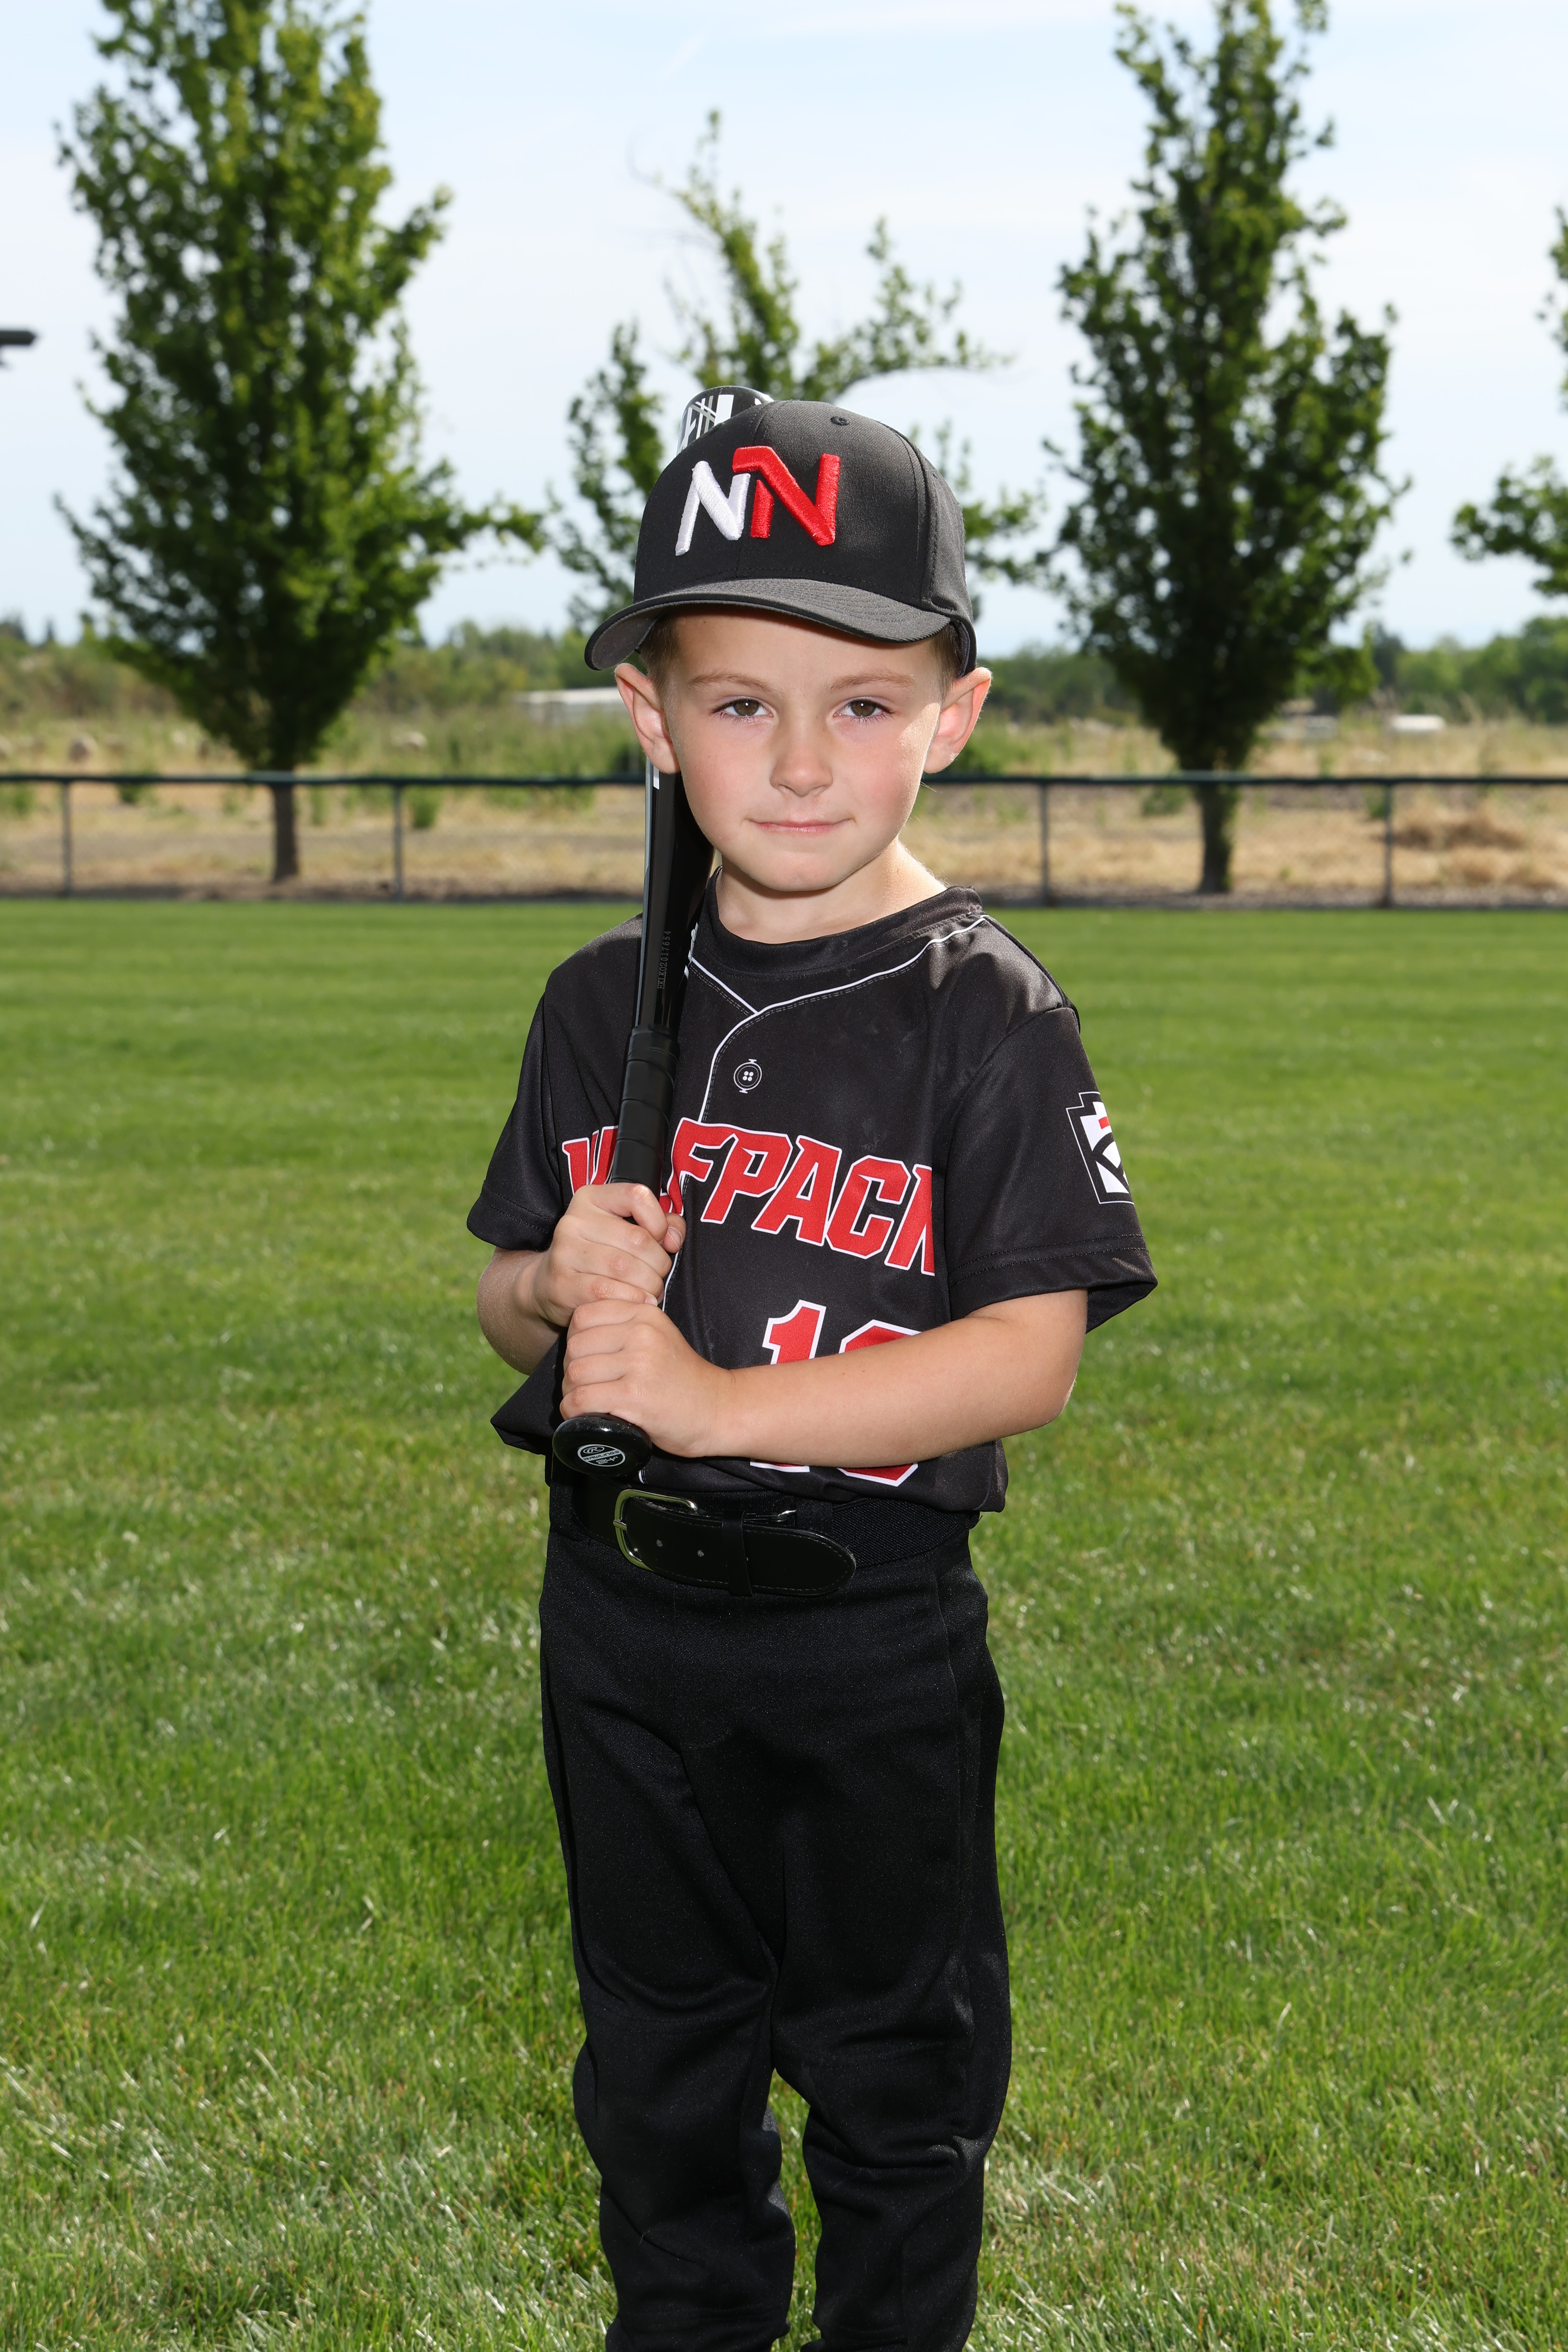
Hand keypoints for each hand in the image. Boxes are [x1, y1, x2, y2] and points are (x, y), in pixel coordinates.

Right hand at [526, 1184, 684, 1335]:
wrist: (550, 1285)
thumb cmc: (598, 1255)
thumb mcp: (625, 1230)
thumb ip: (660, 1225)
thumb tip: (674, 1238)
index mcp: (592, 1198)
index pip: (637, 1196)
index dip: (659, 1222)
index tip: (661, 1240)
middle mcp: (574, 1220)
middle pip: (638, 1239)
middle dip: (659, 1264)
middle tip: (657, 1276)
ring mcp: (565, 1251)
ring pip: (625, 1268)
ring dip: (648, 1285)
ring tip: (649, 1291)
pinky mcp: (562, 1283)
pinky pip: (608, 1292)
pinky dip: (631, 1299)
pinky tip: (637, 1302)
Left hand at [561, 1297, 733, 1457]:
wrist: (717, 1410)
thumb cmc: (682, 1378)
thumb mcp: (659, 1336)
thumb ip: (627, 1326)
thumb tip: (579, 1334)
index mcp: (645, 1314)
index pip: (583, 1315)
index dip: (575, 1340)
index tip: (586, 1359)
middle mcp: (641, 1333)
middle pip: (575, 1345)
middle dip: (570, 1369)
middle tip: (583, 1386)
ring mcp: (638, 1364)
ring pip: (575, 1373)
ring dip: (571, 1392)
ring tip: (584, 1401)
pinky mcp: (634, 1396)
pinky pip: (582, 1399)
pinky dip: (574, 1411)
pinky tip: (582, 1417)